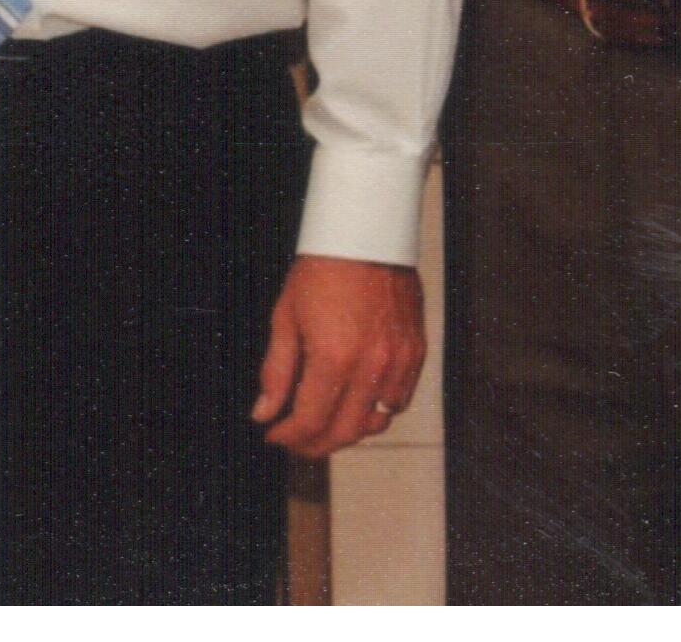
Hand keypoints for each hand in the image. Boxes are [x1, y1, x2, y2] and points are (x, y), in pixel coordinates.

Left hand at [253, 254, 424, 457]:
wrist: (366, 236)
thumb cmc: (322, 270)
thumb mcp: (286, 317)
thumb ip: (276, 371)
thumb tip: (264, 412)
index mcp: (333, 358)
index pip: (309, 421)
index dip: (287, 436)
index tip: (273, 434)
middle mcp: (370, 367)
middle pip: (344, 433)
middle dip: (314, 444)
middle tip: (295, 440)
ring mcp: (398, 362)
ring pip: (375, 423)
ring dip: (347, 431)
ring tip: (324, 421)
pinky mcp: (416, 353)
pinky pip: (399, 400)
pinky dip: (377, 410)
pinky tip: (357, 400)